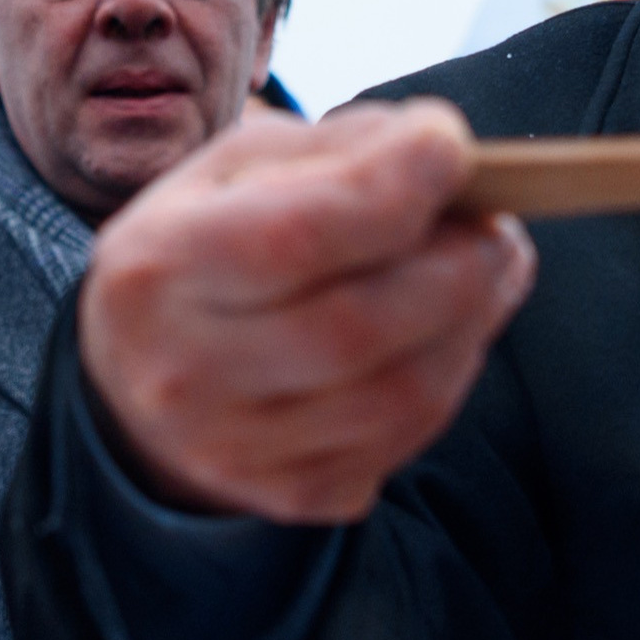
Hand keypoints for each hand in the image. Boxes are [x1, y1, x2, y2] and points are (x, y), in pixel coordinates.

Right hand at [80, 99, 537, 524]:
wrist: (143, 376)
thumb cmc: (209, 242)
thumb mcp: (237, 168)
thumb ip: (340, 147)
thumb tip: (448, 154)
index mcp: (159, 266)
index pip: (295, 233)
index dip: (395, 185)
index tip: (452, 144)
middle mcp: (184, 372)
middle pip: (360, 326)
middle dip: (458, 266)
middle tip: (497, 226)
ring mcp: (236, 449)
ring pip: (401, 395)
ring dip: (473, 323)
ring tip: (489, 270)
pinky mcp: (291, 495)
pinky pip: (405, 440)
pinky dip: (448, 375)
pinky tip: (445, 333)